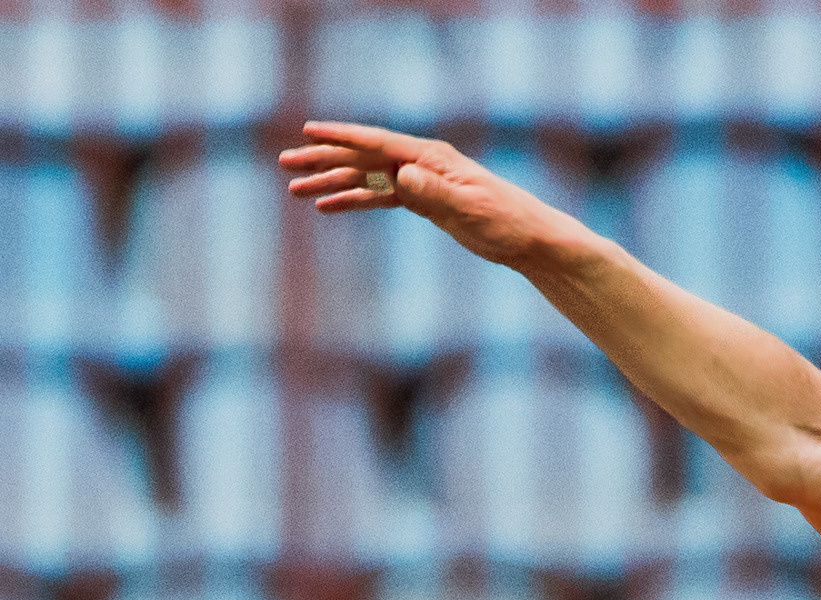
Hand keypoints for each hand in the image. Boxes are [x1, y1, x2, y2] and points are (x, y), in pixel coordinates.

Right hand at [278, 121, 581, 270]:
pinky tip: (328, 207)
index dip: (340, 137)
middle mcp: (422, 164)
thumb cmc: (506, 222)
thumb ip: (434, 191)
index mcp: (430, 158)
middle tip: (285, 164)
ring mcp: (421, 182)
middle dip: (323, 160)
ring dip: (332, 182)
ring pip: (366, 178)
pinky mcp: (425, 202)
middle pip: (363, 158)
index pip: (377, 143)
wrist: (530, 240)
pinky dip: (354, 201)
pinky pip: (380, 198)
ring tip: (296, 190)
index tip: (306, 133)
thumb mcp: (469, 208)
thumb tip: (401, 176)